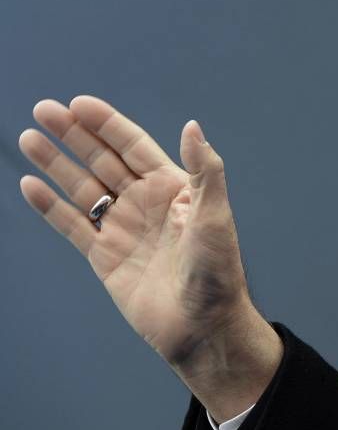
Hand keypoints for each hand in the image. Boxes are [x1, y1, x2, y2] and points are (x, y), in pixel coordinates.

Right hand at [19, 96, 280, 417]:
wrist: (203, 326)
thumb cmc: (218, 270)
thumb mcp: (215, 215)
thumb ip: (205, 170)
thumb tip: (193, 125)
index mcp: (173, 187)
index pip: (133, 145)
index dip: (107, 124)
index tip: (78, 103)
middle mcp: (146, 202)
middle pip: (102, 159)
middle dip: (74, 134)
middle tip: (43, 109)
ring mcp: (123, 228)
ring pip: (82, 188)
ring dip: (56, 163)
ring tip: (27, 138)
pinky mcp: (105, 257)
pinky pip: (72, 226)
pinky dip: (50, 206)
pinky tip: (30, 185)